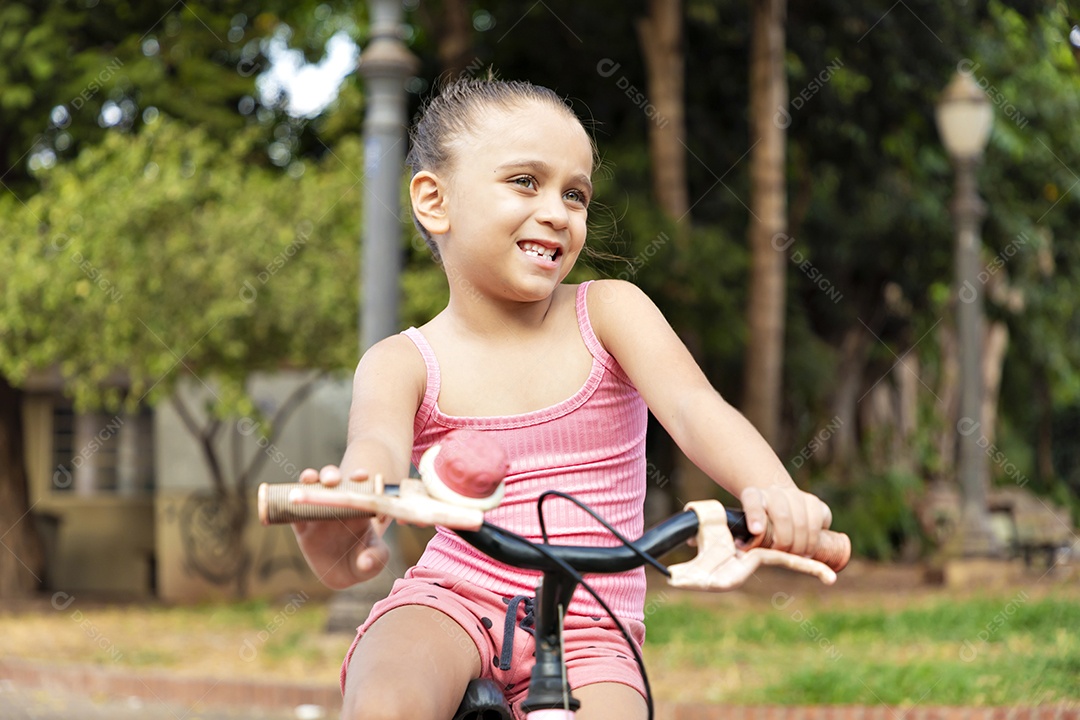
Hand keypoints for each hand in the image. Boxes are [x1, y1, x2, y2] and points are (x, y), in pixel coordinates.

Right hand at [291, 465, 389, 586]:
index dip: (359, 477)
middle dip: (331, 474)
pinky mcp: (303, 527)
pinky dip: (286, 503)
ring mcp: (319, 513)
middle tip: (331, 480)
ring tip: (309, 479)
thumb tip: (365, 563)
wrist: (345, 575)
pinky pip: (292, 512)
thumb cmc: (367, 559)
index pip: (360, 486)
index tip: (360, 476)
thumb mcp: (378, 559)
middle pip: (333, 481)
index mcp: (359, 506)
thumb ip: (375, 557)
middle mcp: (338, 505)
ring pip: (311, 489)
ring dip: (309, 479)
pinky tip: (286, 499)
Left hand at [739, 486, 831, 557]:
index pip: (752, 501)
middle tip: (784, 555)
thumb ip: (745, 538)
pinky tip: (810, 548)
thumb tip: (744, 553)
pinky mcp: (814, 501)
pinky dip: (816, 537)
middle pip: (782, 516)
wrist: (777, 504)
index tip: (756, 531)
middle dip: (784, 541)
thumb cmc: (761, 524)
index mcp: (753, 496)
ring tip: (799, 557)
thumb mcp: (747, 529)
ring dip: (803, 544)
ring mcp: (796, 494)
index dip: (755, 515)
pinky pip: (821, 519)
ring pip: (803, 521)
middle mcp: (775, 492)